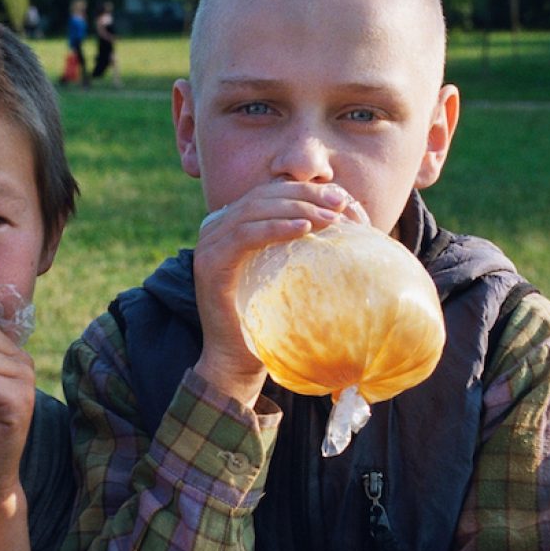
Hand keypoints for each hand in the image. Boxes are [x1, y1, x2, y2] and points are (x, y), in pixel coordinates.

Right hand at [192, 180, 349, 404]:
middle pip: (261, 196)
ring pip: (254, 210)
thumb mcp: (285, 273)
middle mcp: (214, 230)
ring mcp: (208, 245)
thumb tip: (341, 218)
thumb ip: (298, 245)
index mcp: (230, 226)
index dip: (304, 189)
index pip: (268, 194)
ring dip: (296, 209)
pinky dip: (275, 228)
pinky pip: (245, 235)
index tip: (340, 197)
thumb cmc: (269, 319)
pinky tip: (303, 229)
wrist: (238, 360)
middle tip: (340, 203)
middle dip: (304, 195)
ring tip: (330, 218)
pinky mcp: (210, 264)